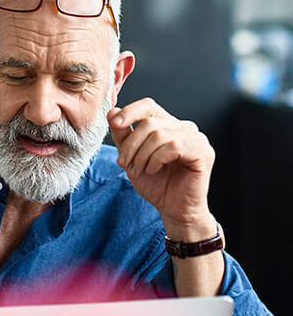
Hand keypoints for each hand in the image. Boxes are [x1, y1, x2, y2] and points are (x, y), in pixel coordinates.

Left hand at [108, 98, 215, 239]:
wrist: (173, 209)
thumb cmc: (155, 183)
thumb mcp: (131, 156)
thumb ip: (122, 134)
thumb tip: (112, 111)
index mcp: (169, 125)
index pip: (148, 106)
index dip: (130, 111)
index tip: (115, 123)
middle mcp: (185, 127)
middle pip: (149, 123)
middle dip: (131, 145)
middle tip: (124, 163)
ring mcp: (197, 138)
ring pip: (159, 134)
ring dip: (142, 155)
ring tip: (141, 170)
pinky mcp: (203, 152)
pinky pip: (173, 146)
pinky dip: (157, 160)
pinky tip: (155, 170)